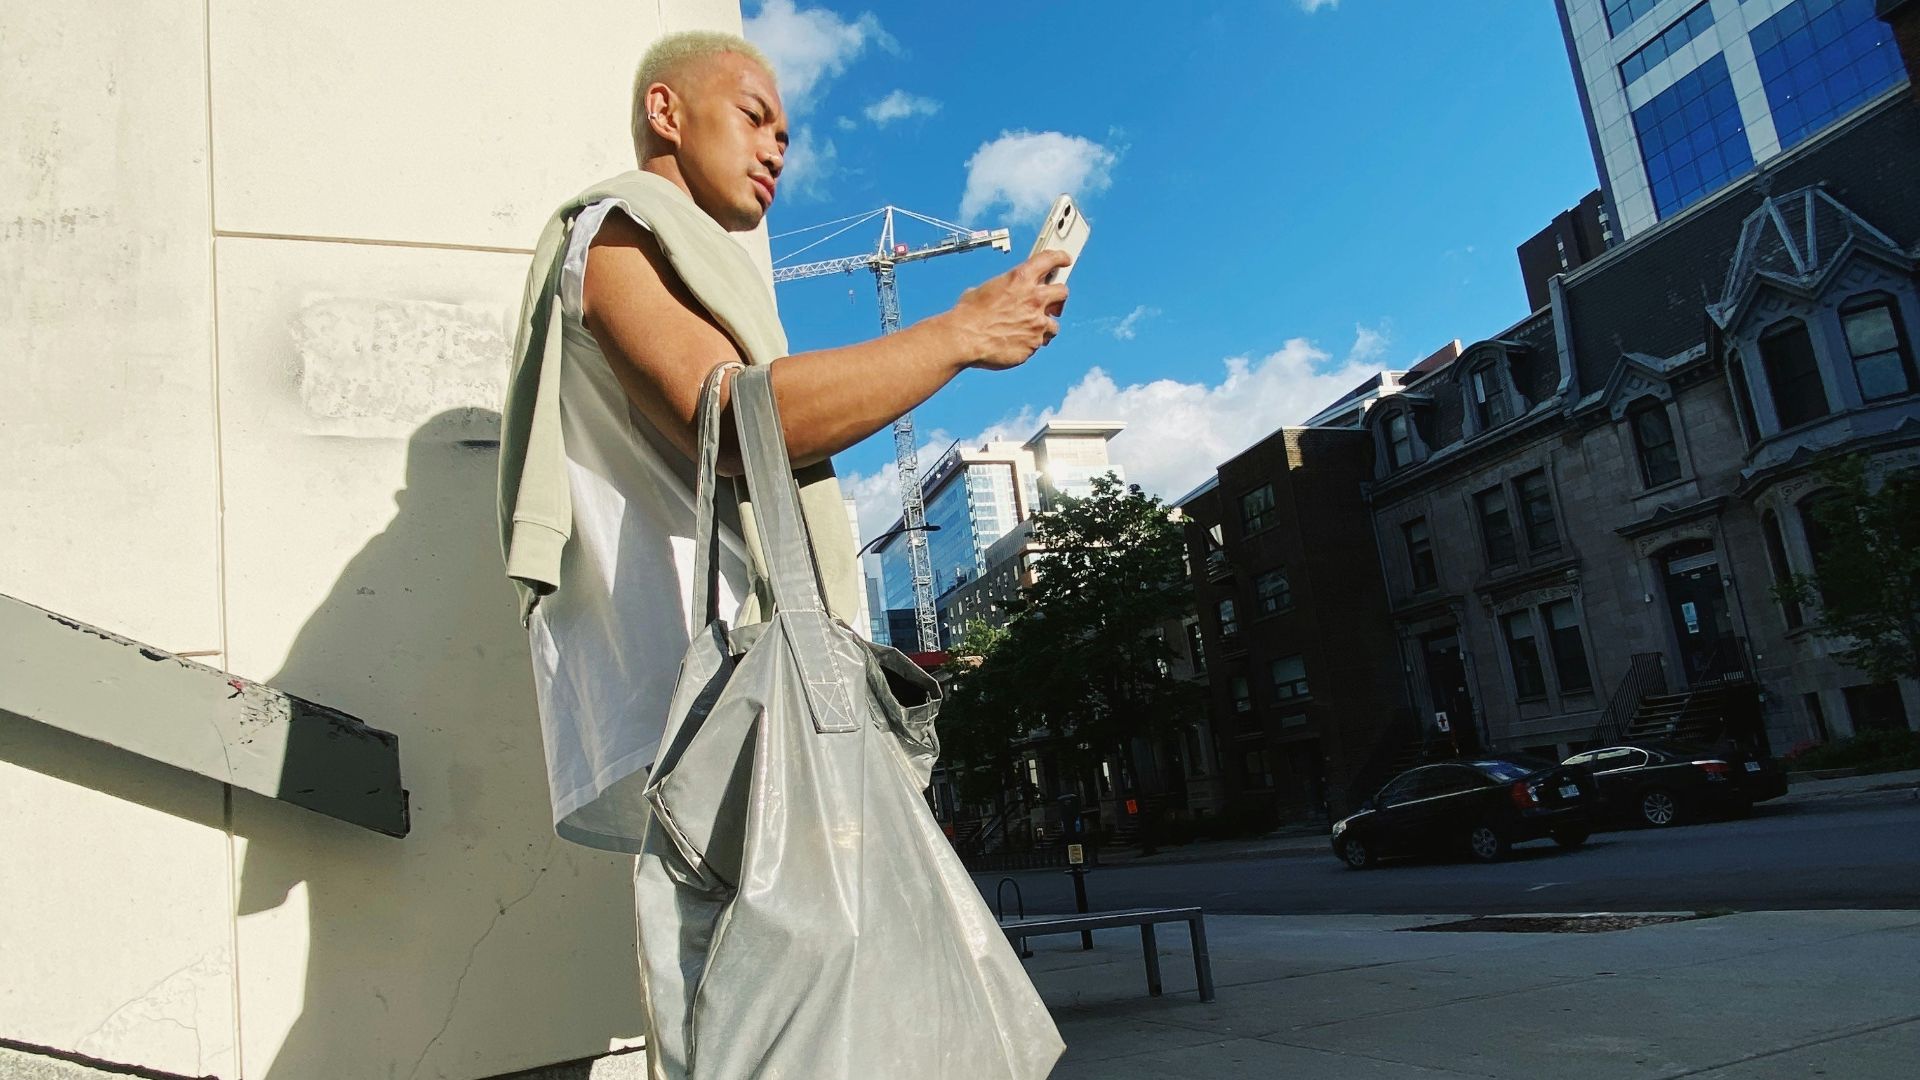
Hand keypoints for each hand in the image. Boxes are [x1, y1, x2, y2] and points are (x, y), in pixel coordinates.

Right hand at [942, 249, 1070, 370]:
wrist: (964, 339)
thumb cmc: (968, 314)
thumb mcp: (984, 289)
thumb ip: (1003, 289)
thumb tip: (1003, 294)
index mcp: (1020, 278)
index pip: (1050, 259)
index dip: (1060, 258)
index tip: (1064, 259)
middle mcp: (1034, 298)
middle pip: (1062, 292)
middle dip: (1058, 296)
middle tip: (1051, 301)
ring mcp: (1037, 323)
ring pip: (1054, 323)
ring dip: (1044, 325)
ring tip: (1027, 328)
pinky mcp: (1034, 343)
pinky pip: (1040, 343)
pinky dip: (1031, 342)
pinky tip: (1017, 341)